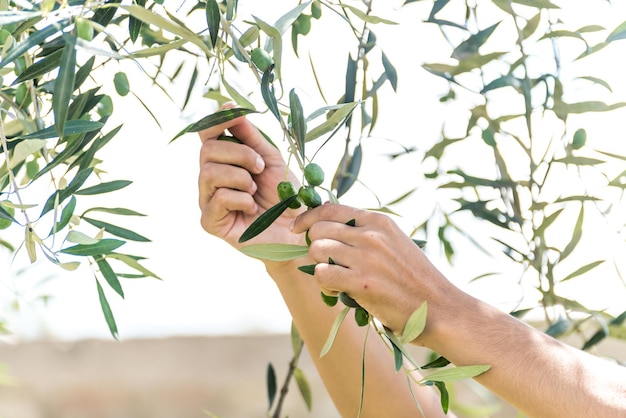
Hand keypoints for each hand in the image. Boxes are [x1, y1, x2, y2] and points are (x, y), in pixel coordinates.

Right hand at [198, 107, 303, 249]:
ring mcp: (207, 201)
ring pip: (209, 173)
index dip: (217, 121)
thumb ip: (250, 137)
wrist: (296, 231)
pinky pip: (218, 198)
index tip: (232, 111)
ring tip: (256, 190)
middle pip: (207, 150)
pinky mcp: (210, 222)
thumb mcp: (271, 160)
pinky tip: (252, 209)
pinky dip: (241, 199)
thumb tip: (228, 107)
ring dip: (241, 177)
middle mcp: (210, 179)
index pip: (208, 135)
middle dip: (240, 154)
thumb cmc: (284, 196)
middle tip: (261, 168)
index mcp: (223, 161)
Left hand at [292, 204, 454, 342]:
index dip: (307, 218)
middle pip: (318, 229)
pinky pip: (322, 275)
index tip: (297, 228)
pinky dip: (324, 285)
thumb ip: (366, 234)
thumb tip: (328, 230)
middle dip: (315, 246)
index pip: (330, 208)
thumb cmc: (416, 280)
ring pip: (316, 250)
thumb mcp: (395, 244)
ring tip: (335, 279)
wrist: (442, 309)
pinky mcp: (362, 283)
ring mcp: (366, 257)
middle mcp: (371, 235)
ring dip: (319, 266)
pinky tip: (339, 292)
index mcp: (379, 221)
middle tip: (327, 263)